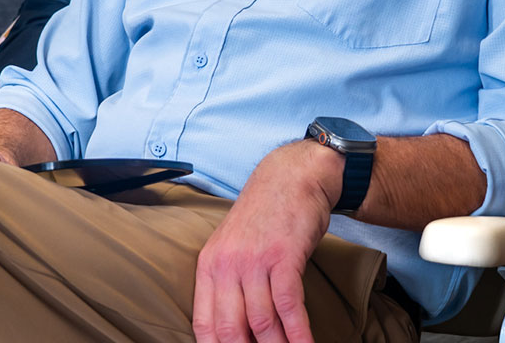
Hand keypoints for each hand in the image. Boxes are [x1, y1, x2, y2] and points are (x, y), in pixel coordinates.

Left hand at [192, 141, 340, 342]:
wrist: (291, 177)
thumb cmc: (265, 217)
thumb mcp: (233, 248)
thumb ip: (230, 286)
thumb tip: (238, 332)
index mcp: (209, 267)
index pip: (205, 325)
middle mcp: (226, 265)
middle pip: (231, 330)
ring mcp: (254, 261)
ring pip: (262, 322)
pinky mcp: (284, 257)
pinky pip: (289, 306)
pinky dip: (299, 333)